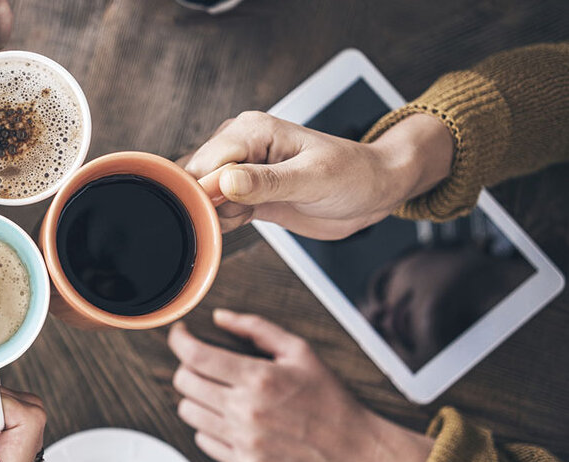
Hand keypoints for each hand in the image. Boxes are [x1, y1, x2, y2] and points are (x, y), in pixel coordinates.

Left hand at [167, 309, 433, 461]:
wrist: (351, 448)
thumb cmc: (328, 397)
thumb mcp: (299, 351)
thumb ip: (256, 328)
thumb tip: (220, 317)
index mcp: (259, 378)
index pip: (195, 355)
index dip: (179, 340)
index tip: (181, 334)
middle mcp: (246, 410)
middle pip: (184, 382)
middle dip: (188, 366)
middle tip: (204, 363)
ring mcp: (243, 439)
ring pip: (187, 411)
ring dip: (195, 396)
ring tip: (217, 390)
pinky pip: (201, 439)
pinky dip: (207, 425)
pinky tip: (226, 416)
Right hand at [179, 111, 453, 239]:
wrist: (375, 192)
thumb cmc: (355, 176)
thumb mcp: (314, 179)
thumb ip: (267, 182)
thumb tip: (225, 182)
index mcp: (253, 130)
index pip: (207, 161)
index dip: (206, 191)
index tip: (222, 212)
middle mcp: (240, 145)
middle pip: (196, 178)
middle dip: (208, 205)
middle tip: (241, 216)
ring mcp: (241, 170)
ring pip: (202, 196)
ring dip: (215, 215)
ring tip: (249, 216)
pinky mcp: (246, 193)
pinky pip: (217, 209)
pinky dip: (223, 222)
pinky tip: (246, 221)